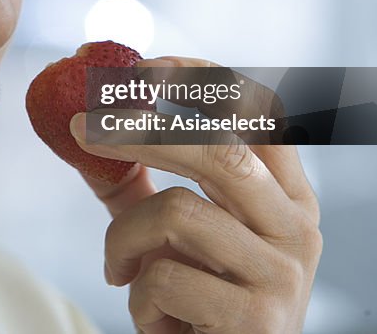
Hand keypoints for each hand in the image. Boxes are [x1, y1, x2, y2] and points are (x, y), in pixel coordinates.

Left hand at [69, 56, 322, 333]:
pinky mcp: (258, 320)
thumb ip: (137, 181)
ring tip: (120, 271)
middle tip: (79, 125)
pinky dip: (136, 297)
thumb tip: (78, 121)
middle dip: (140, 131)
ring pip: (177, 211)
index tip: (141, 68)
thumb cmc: (196, 302)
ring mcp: (284, 275)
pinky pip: (165, 277)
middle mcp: (298, 228)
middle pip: (221, 150)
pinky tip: (157, 320)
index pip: (260, 113)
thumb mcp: (172, 235)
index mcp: (288, 196)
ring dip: (124, 240)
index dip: (201, 82)